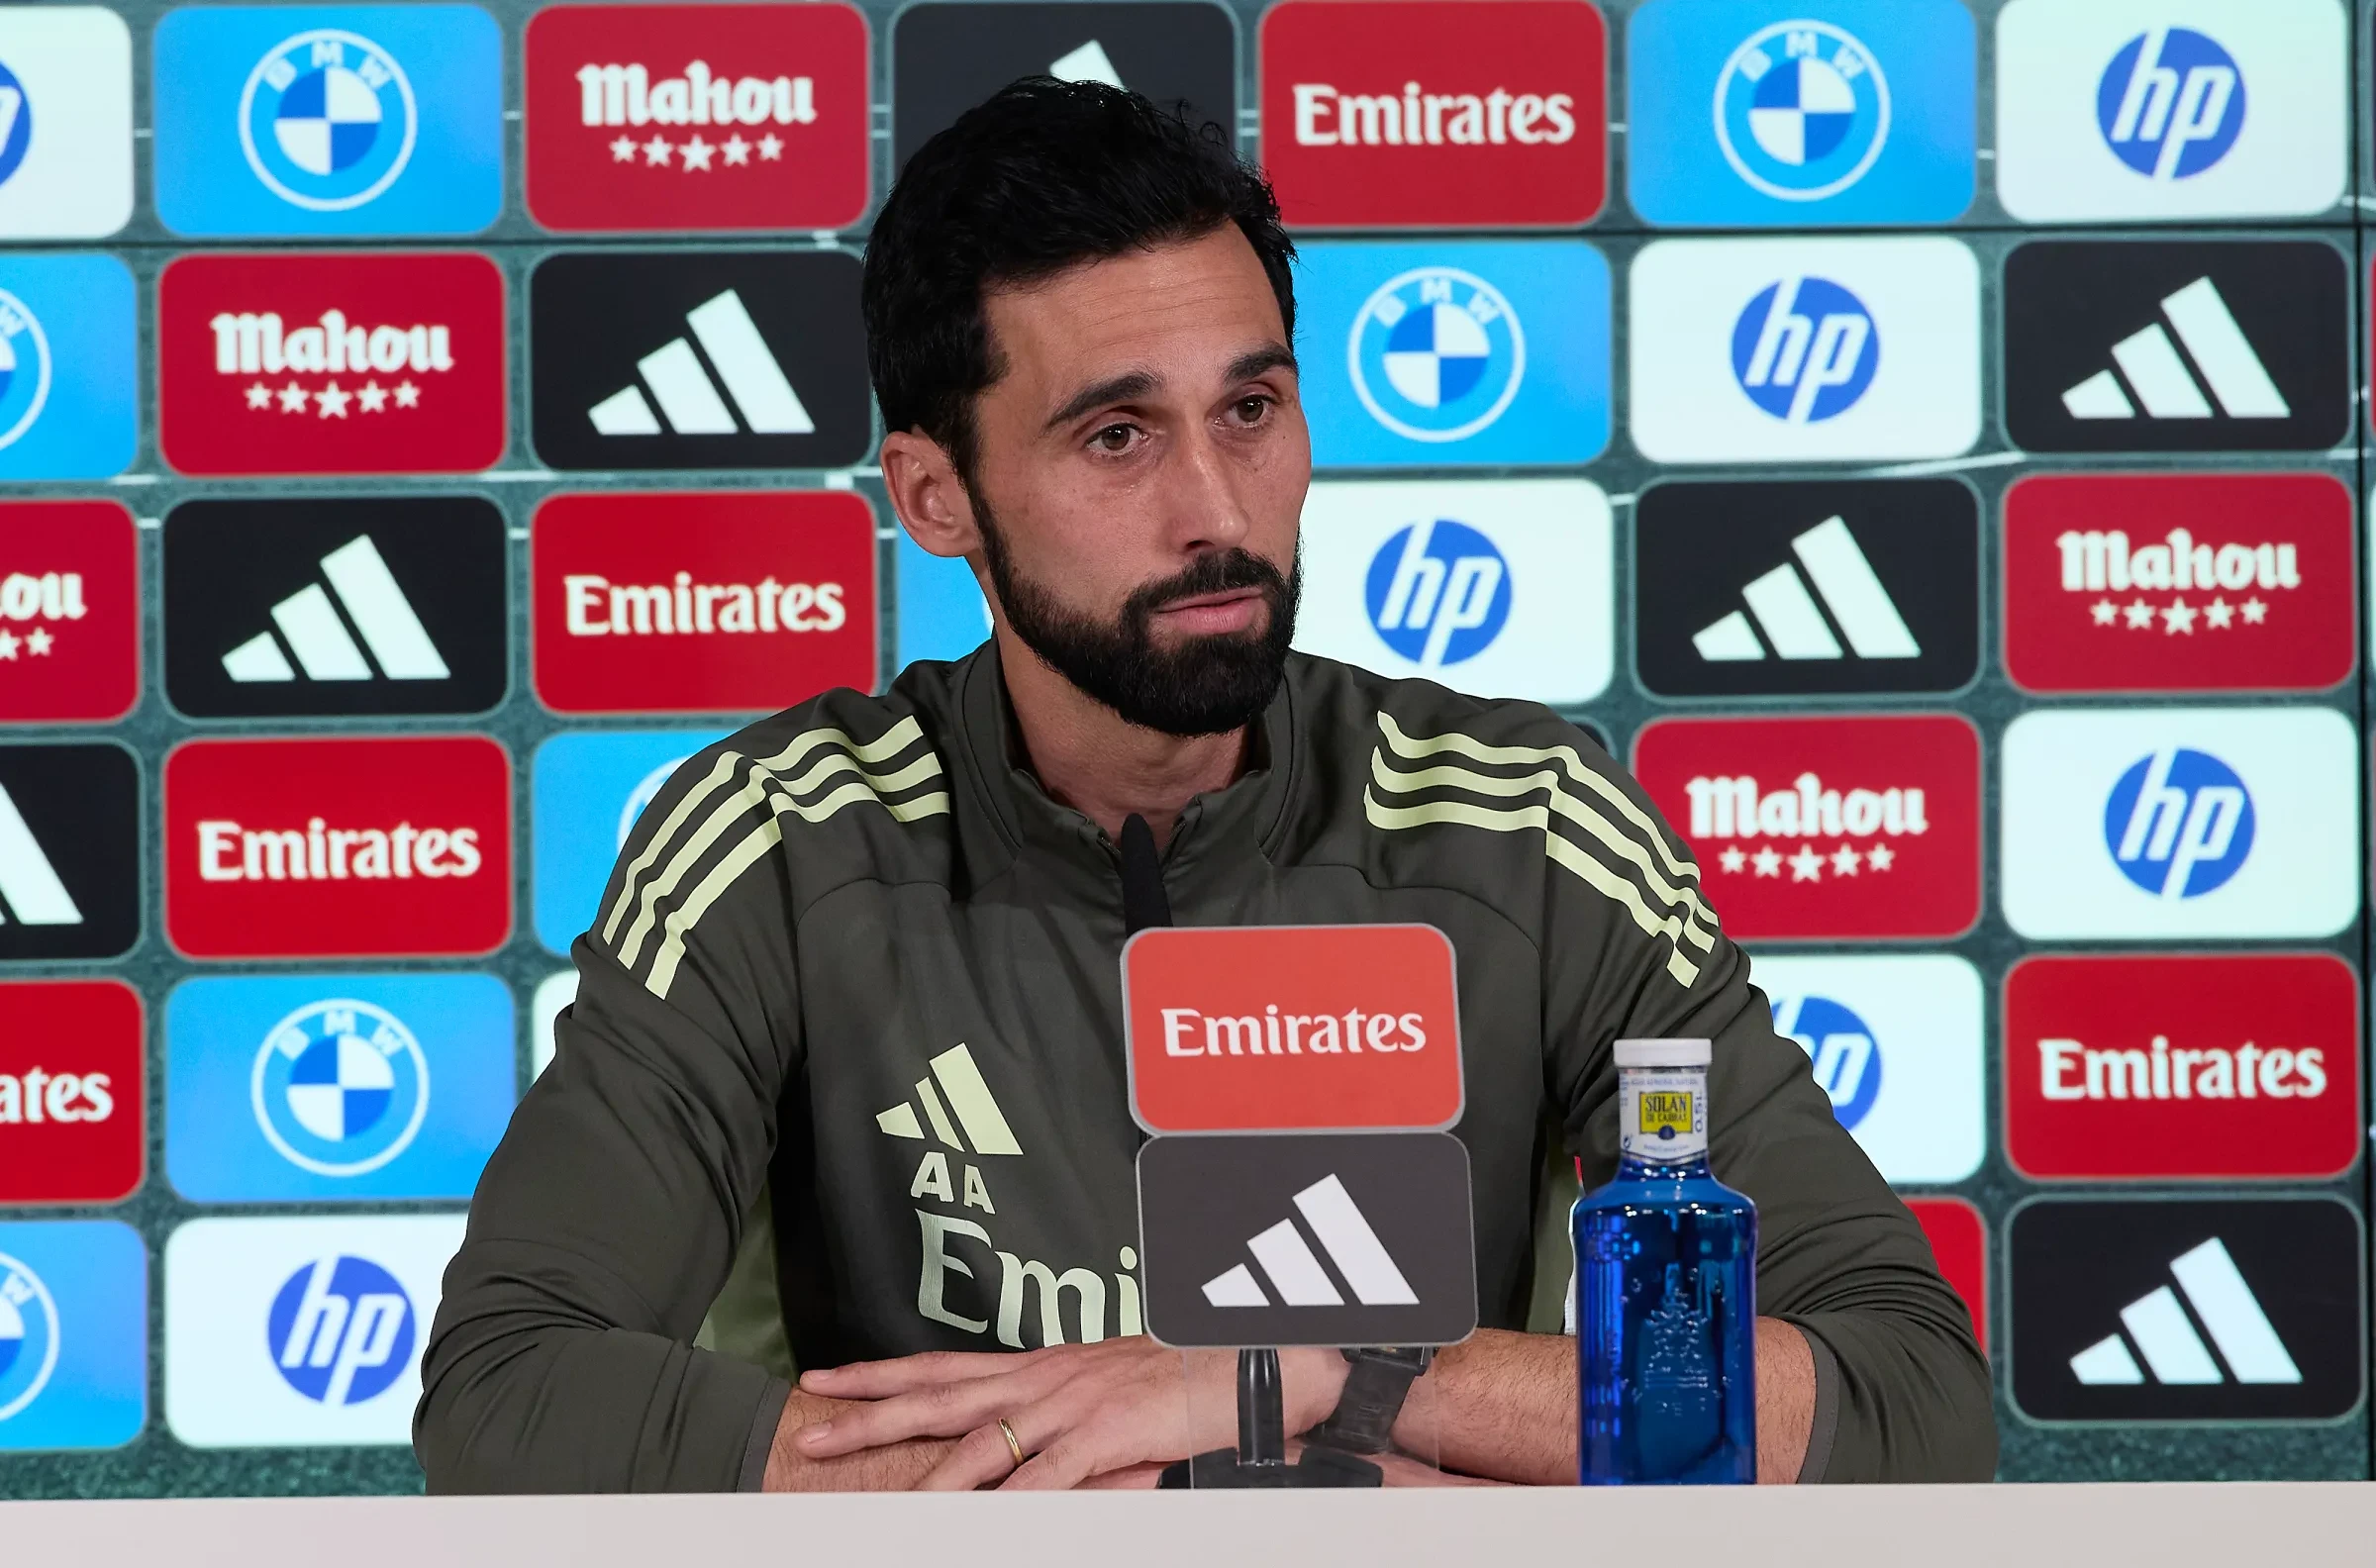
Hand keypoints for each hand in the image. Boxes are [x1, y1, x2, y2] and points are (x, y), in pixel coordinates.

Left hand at [793, 1338, 1346, 1490]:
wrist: (1247, 1360)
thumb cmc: (1181, 1377)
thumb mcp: (1107, 1391)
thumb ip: (1059, 1417)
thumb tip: (1018, 1450)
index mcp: (1039, 1364)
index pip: (941, 1367)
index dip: (880, 1375)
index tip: (828, 1382)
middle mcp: (1042, 1377)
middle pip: (937, 1397)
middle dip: (868, 1418)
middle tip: (812, 1436)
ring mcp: (1070, 1404)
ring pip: (978, 1445)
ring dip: (921, 1478)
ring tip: (873, 1503)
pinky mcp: (1105, 1434)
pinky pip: (1043, 1480)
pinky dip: (1004, 1508)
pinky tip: (972, 1527)